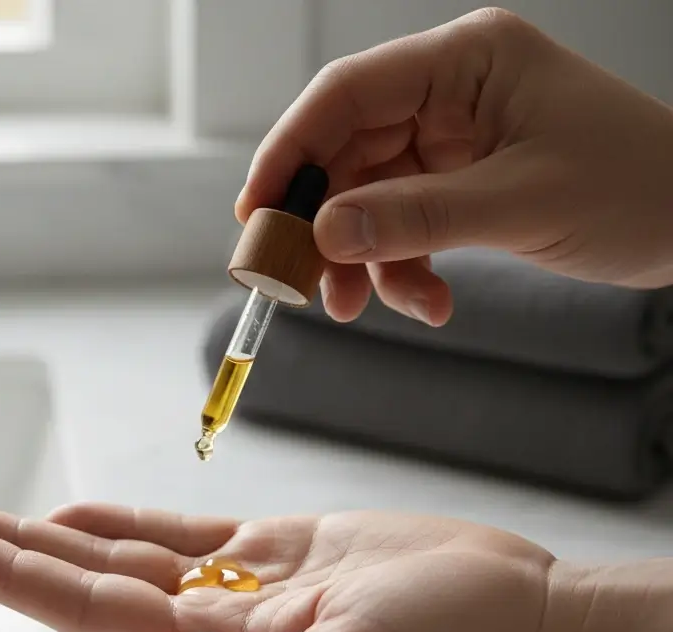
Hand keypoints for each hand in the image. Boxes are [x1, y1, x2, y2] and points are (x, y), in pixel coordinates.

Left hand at [0, 502, 555, 631]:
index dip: (18, 581)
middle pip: (91, 586)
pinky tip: (81, 516)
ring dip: (55, 537)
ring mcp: (242, 589)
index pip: (94, 616)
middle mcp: (216, 626)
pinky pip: (183, 538)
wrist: (510, 609)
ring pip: (126, 559)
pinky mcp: (276, 553)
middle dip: (11, 556)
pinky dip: (129, 526)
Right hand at [237, 7, 672, 326]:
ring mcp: (452, 142)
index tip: (255, 212)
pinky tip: (429, 303)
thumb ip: (417, 217)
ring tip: (364, 310)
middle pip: (348, 154)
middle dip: (325, 225)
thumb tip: (326, 231)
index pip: (347, 96)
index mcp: (465, 63)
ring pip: (369, 201)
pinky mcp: (460, 186)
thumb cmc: (635, 188)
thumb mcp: (520, 203)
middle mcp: (449, 95)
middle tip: (303, 284)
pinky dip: (402, 271)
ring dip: (361, 261)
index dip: (290, 151)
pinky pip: (402, 228)